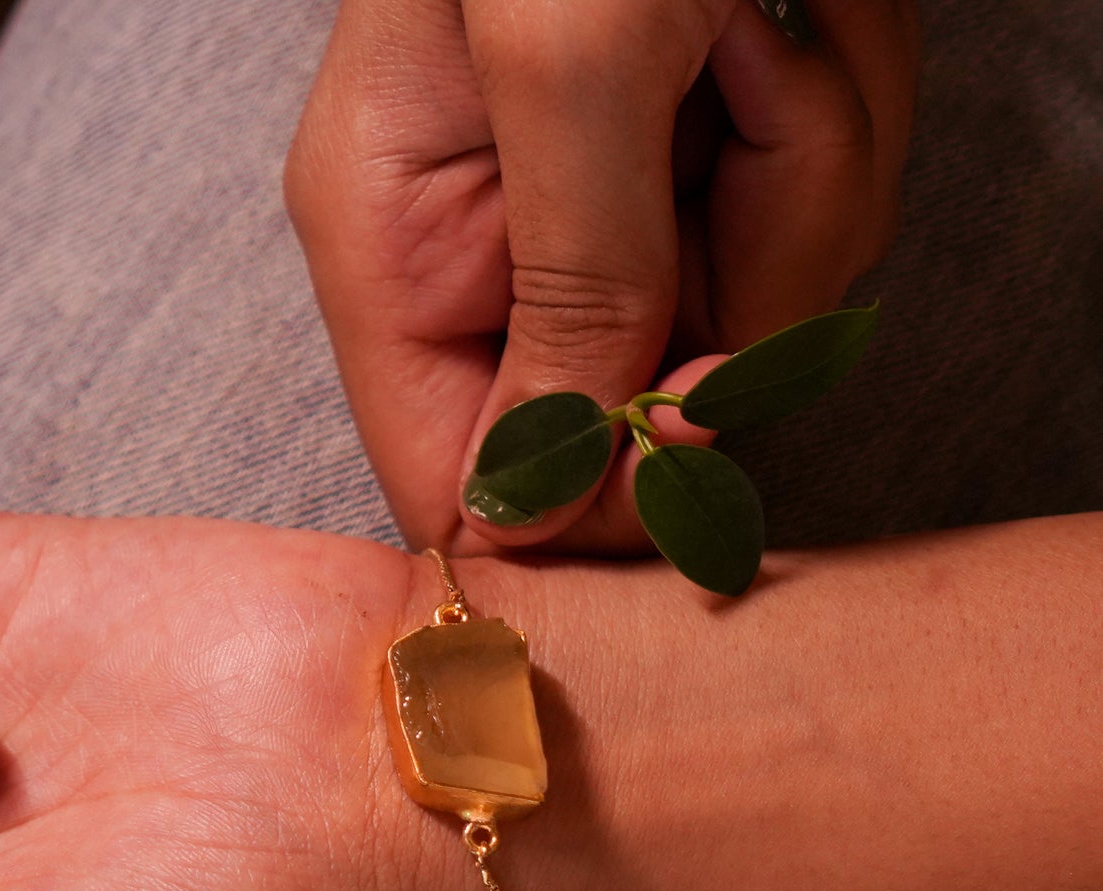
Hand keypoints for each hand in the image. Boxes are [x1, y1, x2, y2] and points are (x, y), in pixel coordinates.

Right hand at [286, 0, 916, 552]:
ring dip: (801, 185)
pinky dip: (832, 127)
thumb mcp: (566, 60)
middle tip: (739, 129)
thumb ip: (567, 290)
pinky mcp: (696, 181)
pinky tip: (791, 29)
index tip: (680, 425)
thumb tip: (547, 499)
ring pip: (742, 329)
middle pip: (630, 420)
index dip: (574, 500)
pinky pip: (799, 234)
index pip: (455, 482)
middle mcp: (495, 263)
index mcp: (402, 252)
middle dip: (729, 299)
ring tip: (762, 35)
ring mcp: (606, 225)